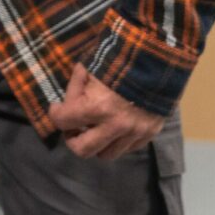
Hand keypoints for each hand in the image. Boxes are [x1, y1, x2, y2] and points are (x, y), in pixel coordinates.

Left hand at [47, 64, 163, 159]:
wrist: (158, 60)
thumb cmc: (118, 59)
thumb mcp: (90, 67)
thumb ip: (75, 87)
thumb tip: (66, 102)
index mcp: (97, 107)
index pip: (63, 122)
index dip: (56, 113)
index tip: (57, 107)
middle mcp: (115, 126)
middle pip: (82, 150)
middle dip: (73, 138)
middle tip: (74, 126)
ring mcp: (134, 132)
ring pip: (106, 154)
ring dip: (96, 143)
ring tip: (95, 127)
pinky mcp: (149, 134)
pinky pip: (126, 149)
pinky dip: (117, 141)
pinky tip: (114, 126)